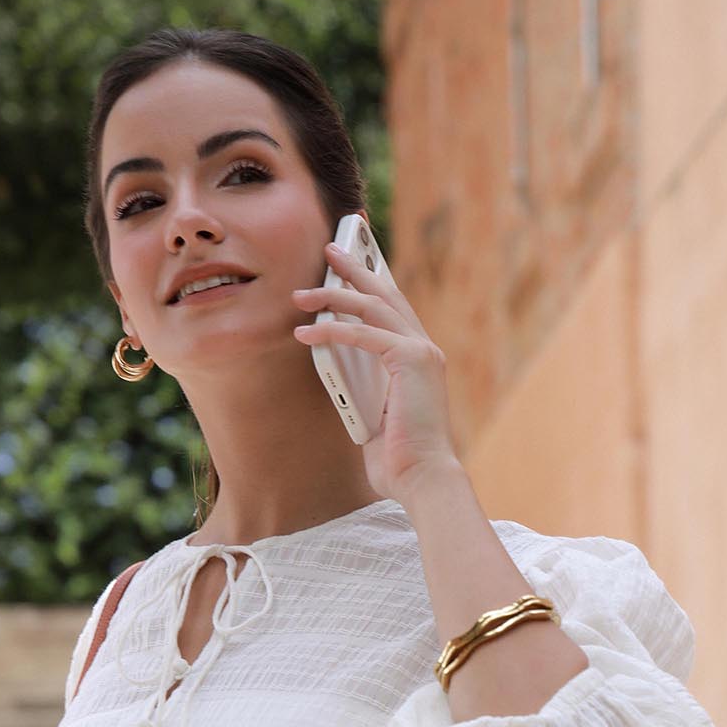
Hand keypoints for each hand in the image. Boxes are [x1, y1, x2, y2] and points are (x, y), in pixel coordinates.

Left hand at [291, 241, 461, 503]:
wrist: (422, 479)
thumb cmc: (399, 459)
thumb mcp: (375, 412)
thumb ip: (362, 385)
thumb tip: (334, 367)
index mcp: (418, 360)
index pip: (392, 310)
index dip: (371, 282)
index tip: (350, 263)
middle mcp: (424, 349)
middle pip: (385, 294)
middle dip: (355, 268)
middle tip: (329, 248)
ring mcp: (421, 352)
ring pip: (372, 306)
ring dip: (334, 294)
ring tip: (302, 293)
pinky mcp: (410, 361)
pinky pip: (364, 335)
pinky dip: (332, 330)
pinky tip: (306, 332)